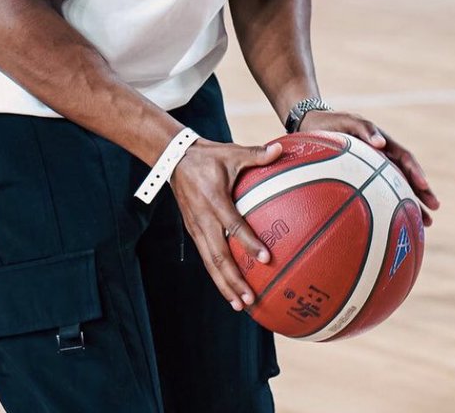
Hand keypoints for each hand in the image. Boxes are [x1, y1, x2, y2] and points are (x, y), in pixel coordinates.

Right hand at [170, 138, 282, 311]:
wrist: (174, 159)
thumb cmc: (208, 156)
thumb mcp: (231, 152)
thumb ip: (256, 154)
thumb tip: (281, 149)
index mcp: (214, 199)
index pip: (233, 225)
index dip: (249, 242)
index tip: (266, 258)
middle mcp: (203, 219)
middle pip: (218, 256)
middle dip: (234, 280)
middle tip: (250, 299)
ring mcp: (196, 228)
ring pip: (210, 263)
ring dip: (224, 285)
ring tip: (240, 305)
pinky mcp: (193, 231)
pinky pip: (206, 258)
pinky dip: (217, 276)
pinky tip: (229, 290)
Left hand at [299, 110, 439, 226]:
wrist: (312, 127)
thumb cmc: (331, 124)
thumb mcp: (347, 121)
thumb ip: (365, 129)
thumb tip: (382, 143)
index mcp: (383, 144)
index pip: (404, 158)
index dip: (416, 171)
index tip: (423, 185)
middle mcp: (382, 158)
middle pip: (407, 177)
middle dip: (423, 192)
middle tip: (434, 209)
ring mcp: (374, 170)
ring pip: (397, 188)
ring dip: (412, 203)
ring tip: (426, 223)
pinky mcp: (363, 179)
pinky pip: (378, 194)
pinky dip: (389, 208)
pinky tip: (392, 225)